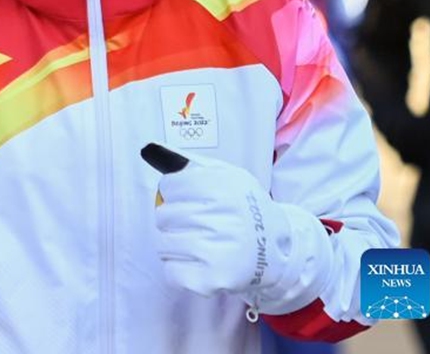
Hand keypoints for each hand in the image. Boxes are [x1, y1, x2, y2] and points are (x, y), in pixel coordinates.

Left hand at [148, 148, 332, 312]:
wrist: (274, 248)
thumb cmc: (246, 209)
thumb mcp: (229, 176)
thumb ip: (195, 165)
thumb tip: (155, 150)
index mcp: (223, 190)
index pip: (171, 186)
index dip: (171, 190)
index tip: (177, 194)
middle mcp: (220, 220)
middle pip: (165, 215)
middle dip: (169, 216)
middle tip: (185, 219)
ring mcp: (216, 252)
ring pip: (165, 243)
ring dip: (170, 240)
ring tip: (187, 238)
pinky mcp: (212, 278)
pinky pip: (172, 271)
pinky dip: (175, 265)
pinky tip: (191, 258)